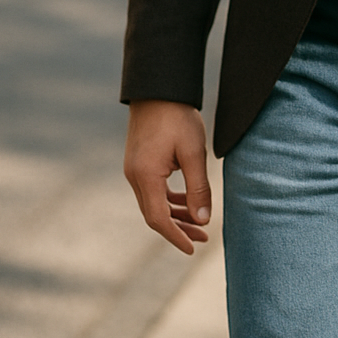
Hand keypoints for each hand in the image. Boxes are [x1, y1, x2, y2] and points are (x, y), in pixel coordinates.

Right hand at [124, 100, 211, 253]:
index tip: (193, 247)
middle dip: (179, 228)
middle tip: (203, 237)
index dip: (176, 236)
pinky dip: (169, 199)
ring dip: (175, 214)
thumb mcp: (194, 152)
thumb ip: (198, 187)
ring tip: (199, 222)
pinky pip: (153, 190)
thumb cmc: (177, 117)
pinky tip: (186, 200)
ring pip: (154, 203)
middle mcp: (134, 176)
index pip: (158, 219)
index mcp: (145, 176)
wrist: (158, 89)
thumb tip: (203, 218)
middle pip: (154, 214)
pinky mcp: (139, 163)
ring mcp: (134, 170)